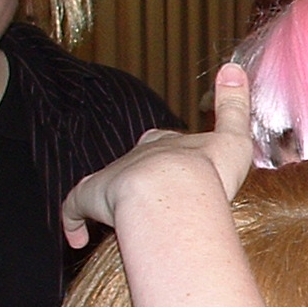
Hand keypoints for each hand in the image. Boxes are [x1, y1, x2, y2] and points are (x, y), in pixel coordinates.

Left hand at [62, 63, 255, 247]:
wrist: (175, 189)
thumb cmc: (209, 171)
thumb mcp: (234, 138)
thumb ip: (234, 106)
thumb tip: (232, 67)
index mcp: (169, 144)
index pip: (162, 141)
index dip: (165, 151)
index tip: (172, 162)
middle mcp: (139, 156)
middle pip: (133, 160)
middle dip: (137, 173)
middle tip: (146, 194)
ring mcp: (114, 175)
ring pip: (107, 184)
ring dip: (111, 201)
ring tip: (119, 220)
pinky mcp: (91, 196)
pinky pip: (74, 209)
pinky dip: (73, 222)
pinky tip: (79, 239)